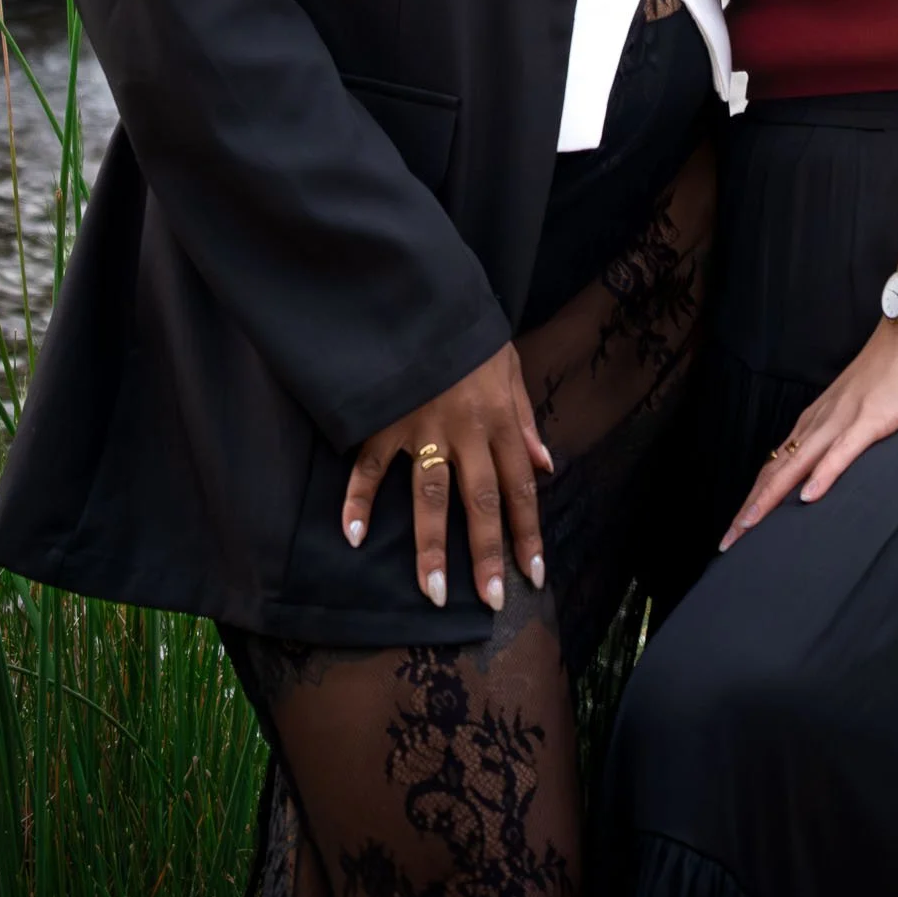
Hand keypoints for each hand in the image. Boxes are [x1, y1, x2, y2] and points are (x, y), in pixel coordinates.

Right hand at [340, 341, 553, 612]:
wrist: (423, 296)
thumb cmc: (468, 334)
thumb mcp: (509, 366)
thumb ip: (524, 418)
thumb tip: (545, 464)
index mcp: (498, 419)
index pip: (519, 487)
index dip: (527, 532)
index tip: (533, 575)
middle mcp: (465, 430)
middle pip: (480, 500)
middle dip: (486, 553)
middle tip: (489, 600)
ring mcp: (422, 428)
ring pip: (429, 495)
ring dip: (430, 545)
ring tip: (430, 592)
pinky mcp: (385, 420)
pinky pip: (369, 465)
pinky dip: (357, 499)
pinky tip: (352, 536)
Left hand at [720, 317, 897, 548]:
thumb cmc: (890, 371)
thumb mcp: (856, 410)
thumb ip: (839, 437)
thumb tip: (825, 468)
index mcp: (815, 422)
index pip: (775, 467)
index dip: (753, 499)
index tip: (736, 529)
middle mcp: (819, 423)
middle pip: (775, 472)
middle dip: (750, 508)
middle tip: (728, 542)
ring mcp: (842, 420)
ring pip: (796, 464)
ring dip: (770, 497)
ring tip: (749, 527)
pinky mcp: (870, 420)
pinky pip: (841, 452)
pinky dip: (823, 475)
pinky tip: (809, 497)